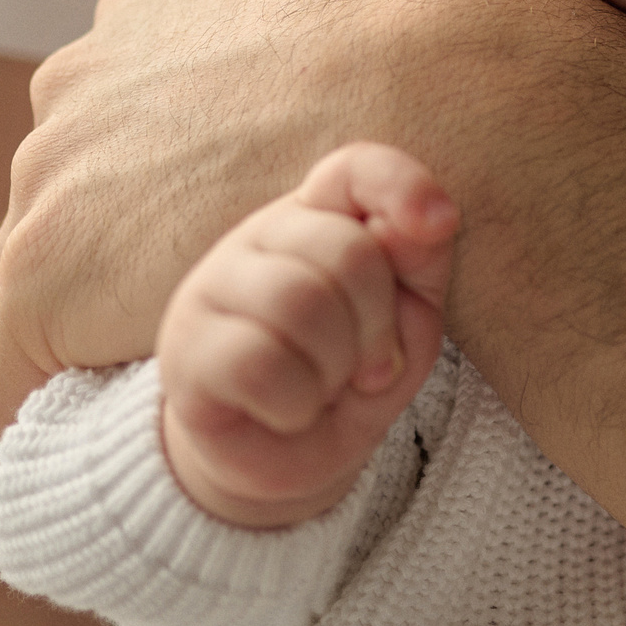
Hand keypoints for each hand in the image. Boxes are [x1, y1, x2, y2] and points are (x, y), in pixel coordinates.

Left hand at [0, 0, 539, 477]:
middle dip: (134, 243)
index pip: (130, 108)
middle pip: (80, 185)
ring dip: (97, 324)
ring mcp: (61, 176)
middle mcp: (86, 79)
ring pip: (42, 270)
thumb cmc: (468, 28)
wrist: (469, 111)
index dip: (176, 173)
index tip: (231, 218)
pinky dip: (18, 411)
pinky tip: (63, 449)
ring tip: (176, 384)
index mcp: (158, 6)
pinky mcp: (53, 277)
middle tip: (223, 309)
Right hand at [159, 143, 455, 528]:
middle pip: (346, 250)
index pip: (355, 168)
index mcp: (321, 217)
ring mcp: (214, 289)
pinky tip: (288, 410)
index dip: (402, 186)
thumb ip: (419, 264)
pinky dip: (296, 402)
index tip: (440, 224)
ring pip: (299, 302)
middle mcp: (260, 238)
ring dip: (337, 366)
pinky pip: (259, 363)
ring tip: (326, 388)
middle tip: (372, 367)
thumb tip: (421, 222)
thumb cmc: (353, 376)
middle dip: (379, 324)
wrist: (288, 457)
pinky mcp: (186, 352)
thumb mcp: (409, 322)